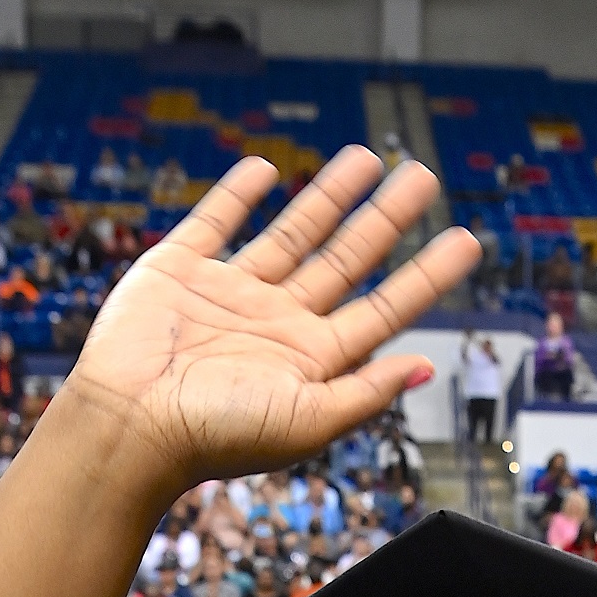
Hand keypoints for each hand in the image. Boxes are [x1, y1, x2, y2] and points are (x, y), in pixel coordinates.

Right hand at [69, 146, 478, 497]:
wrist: (129, 427)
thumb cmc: (216, 437)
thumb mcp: (306, 422)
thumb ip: (365, 394)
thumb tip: (424, 367)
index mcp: (311, 361)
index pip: (385, 310)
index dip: (426, 275)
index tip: (467, 241)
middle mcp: (277, 323)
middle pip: (348, 259)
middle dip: (388, 219)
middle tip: (425, 178)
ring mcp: (231, 293)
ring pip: (294, 232)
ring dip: (330, 195)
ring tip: (368, 158)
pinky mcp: (180, 269)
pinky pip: (217, 222)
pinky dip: (241, 194)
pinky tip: (268, 170)